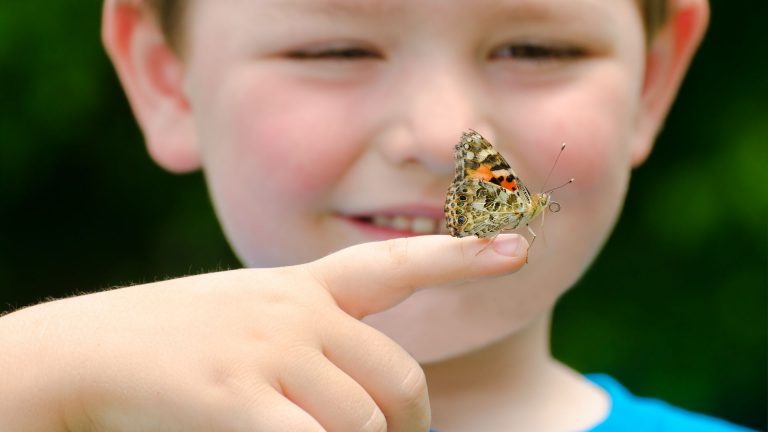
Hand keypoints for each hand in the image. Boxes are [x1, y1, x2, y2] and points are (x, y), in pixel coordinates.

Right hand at [0, 234, 526, 430]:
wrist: (87, 350)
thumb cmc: (177, 338)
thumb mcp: (254, 318)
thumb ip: (316, 339)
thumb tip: (378, 397)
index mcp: (303, 285)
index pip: (395, 262)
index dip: (461, 254)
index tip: (518, 246)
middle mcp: (295, 310)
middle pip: (397, 379)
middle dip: (411, 423)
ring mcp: (267, 350)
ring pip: (362, 421)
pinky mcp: (235, 396)